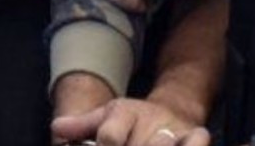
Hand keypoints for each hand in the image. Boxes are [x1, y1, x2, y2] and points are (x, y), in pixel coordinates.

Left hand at [52, 98, 209, 145]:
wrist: (172, 112)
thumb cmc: (133, 121)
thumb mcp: (107, 117)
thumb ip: (82, 125)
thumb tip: (57, 127)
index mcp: (125, 114)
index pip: (110, 137)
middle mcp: (151, 121)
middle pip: (138, 145)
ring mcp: (175, 132)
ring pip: (163, 145)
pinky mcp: (197, 138)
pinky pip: (197, 144)